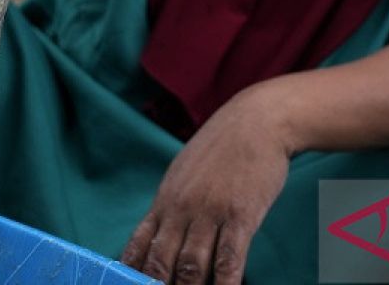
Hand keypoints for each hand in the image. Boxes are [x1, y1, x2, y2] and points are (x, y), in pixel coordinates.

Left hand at [121, 85, 290, 283]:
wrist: (256, 120)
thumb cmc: (221, 148)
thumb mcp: (184, 173)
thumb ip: (171, 206)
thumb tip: (158, 235)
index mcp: (166, 200)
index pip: (139, 245)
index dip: (131, 272)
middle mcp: (182, 208)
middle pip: (161, 261)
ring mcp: (210, 212)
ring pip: (192, 265)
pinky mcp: (240, 214)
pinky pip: (229, 258)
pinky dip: (225, 282)